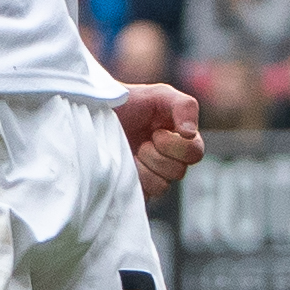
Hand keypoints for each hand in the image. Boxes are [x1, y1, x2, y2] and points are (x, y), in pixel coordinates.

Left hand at [116, 81, 204, 196]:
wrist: (95, 113)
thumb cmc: (129, 102)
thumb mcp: (159, 94)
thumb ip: (184, 106)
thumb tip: (190, 133)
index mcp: (180, 140)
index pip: (195, 153)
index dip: (176, 145)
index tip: (156, 131)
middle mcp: (170, 160)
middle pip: (179, 171)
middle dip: (156, 155)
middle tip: (142, 143)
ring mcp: (153, 176)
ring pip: (162, 186)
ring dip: (144, 166)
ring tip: (132, 152)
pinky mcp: (138, 189)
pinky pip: (144, 195)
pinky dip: (134, 179)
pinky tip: (125, 164)